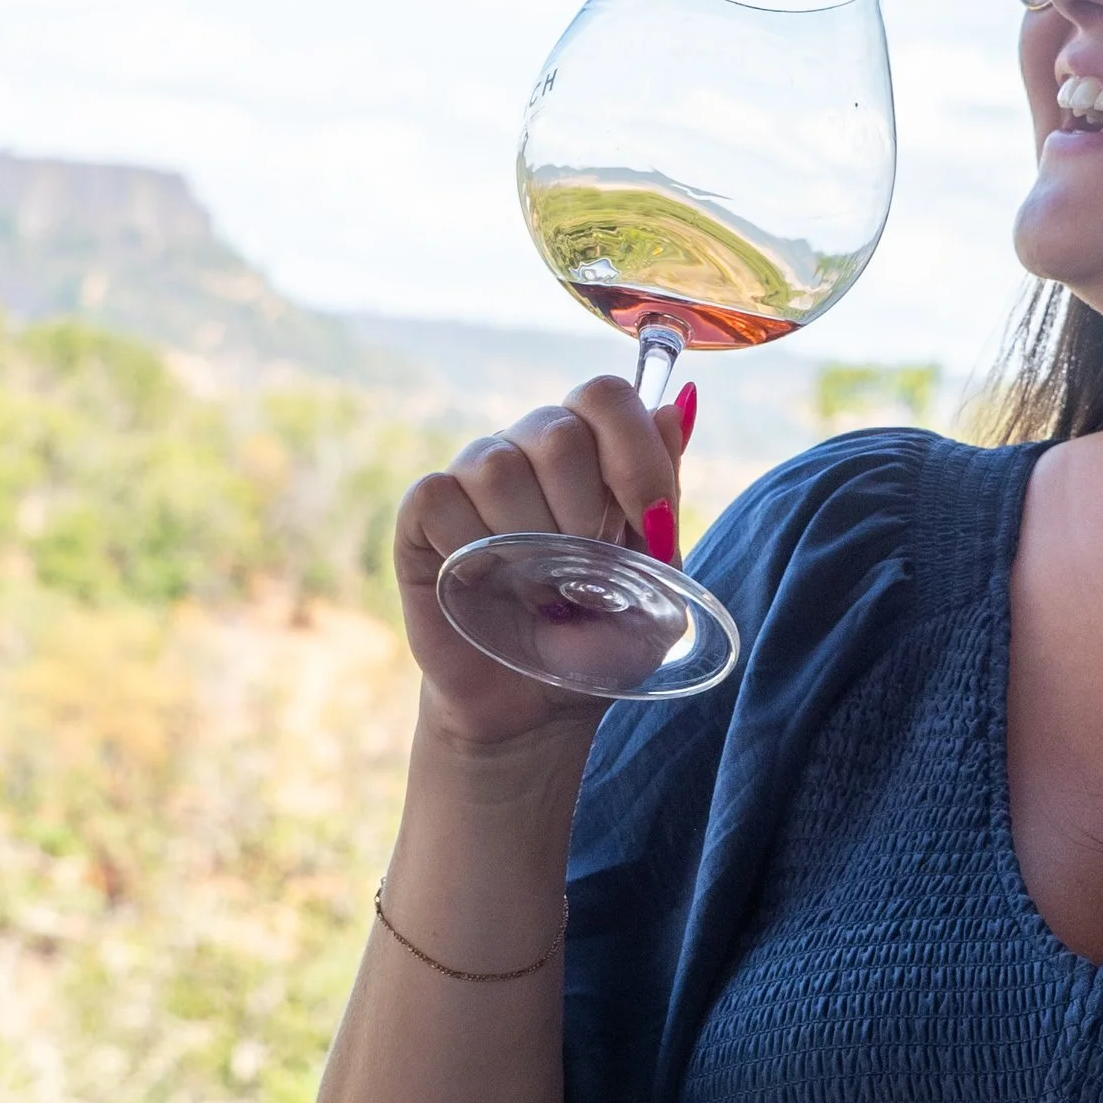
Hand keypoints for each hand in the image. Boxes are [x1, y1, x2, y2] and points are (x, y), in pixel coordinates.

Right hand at [394, 377, 687, 746]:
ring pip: (498, 466)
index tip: (652, 525)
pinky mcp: (423, 515)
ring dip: (528, 541)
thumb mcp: (658, 578)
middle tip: (583, 570)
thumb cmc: (601, 637)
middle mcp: (530, 447)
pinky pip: (439, 497)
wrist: (538, 706)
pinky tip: (485, 583)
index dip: (634, 454)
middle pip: (557, 431)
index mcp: (593, 449)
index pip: (605, 396)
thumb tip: (679, 404)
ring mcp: (473, 477)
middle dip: (584, 512)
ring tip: (537, 590)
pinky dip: (469, 548)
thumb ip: (664, 491)